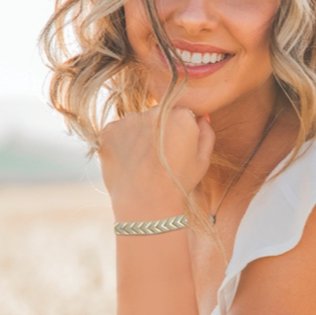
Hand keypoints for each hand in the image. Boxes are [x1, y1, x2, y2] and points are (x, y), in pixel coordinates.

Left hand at [98, 107, 213, 210]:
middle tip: (158, 158)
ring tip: (142, 163)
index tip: (175, 150)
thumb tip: (201, 116)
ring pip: (136, 123)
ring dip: (138, 136)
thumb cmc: (179, 183)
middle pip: (157, 115)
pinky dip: (121, 144)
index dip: (178, 133)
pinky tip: (129, 163)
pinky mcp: (109, 130)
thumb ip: (205, 132)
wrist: (146, 203)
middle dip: (157, 131)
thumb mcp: (203, 160)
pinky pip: (117, 132)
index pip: (179, 114)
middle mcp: (154, 111)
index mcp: (181, 114)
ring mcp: (129, 119)